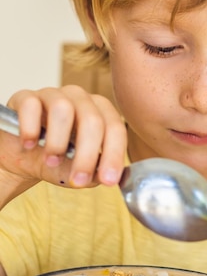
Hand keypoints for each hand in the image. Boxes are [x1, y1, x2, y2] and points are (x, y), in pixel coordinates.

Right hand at [0, 85, 125, 194]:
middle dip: (86, 155)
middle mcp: (80, 99)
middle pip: (92, 119)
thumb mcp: (76, 172)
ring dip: (57, 141)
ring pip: (62, 108)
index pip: (115, 129)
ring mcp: (53, 95)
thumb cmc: (54, 161)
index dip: (114, 155)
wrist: (21, 157)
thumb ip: (93, 173)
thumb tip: (105, 177)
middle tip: (78, 180)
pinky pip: (31, 105)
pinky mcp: (26, 97)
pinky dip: (30, 128)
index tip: (108, 180)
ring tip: (50, 161)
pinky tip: (29, 144)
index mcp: (100, 113)